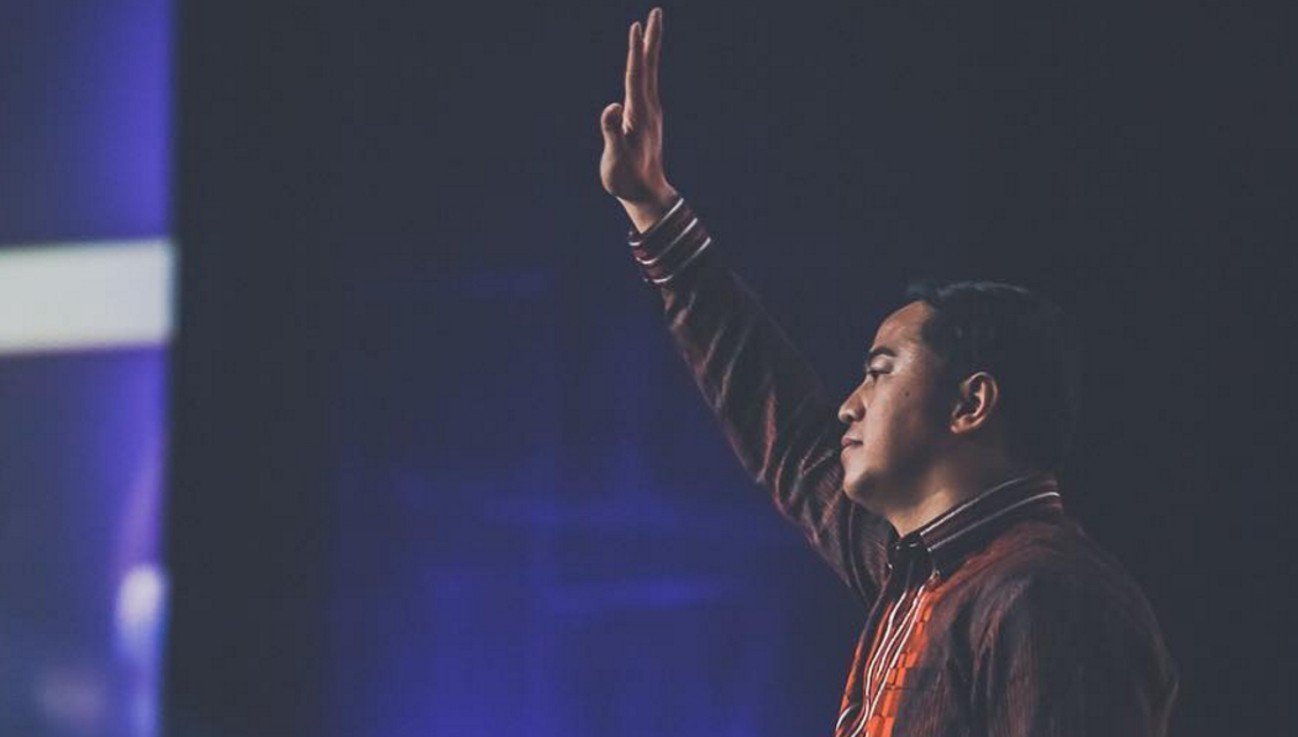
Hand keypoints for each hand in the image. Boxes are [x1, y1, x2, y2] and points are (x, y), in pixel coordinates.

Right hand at [600, 7, 678, 231]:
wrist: (647, 194)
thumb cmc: (627, 179)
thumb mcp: (615, 159)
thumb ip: (612, 133)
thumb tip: (611, 107)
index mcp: (639, 114)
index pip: (636, 74)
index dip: (635, 50)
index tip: (637, 26)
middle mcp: (648, 108)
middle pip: (649, 66)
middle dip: (651, 39)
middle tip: (656, 12)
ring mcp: (649, 112)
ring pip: (649, 73)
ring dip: (649, 49)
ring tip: (649, 30)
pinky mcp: (646, 118)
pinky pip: (646, 83)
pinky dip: (645, 66)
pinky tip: (643, 64)